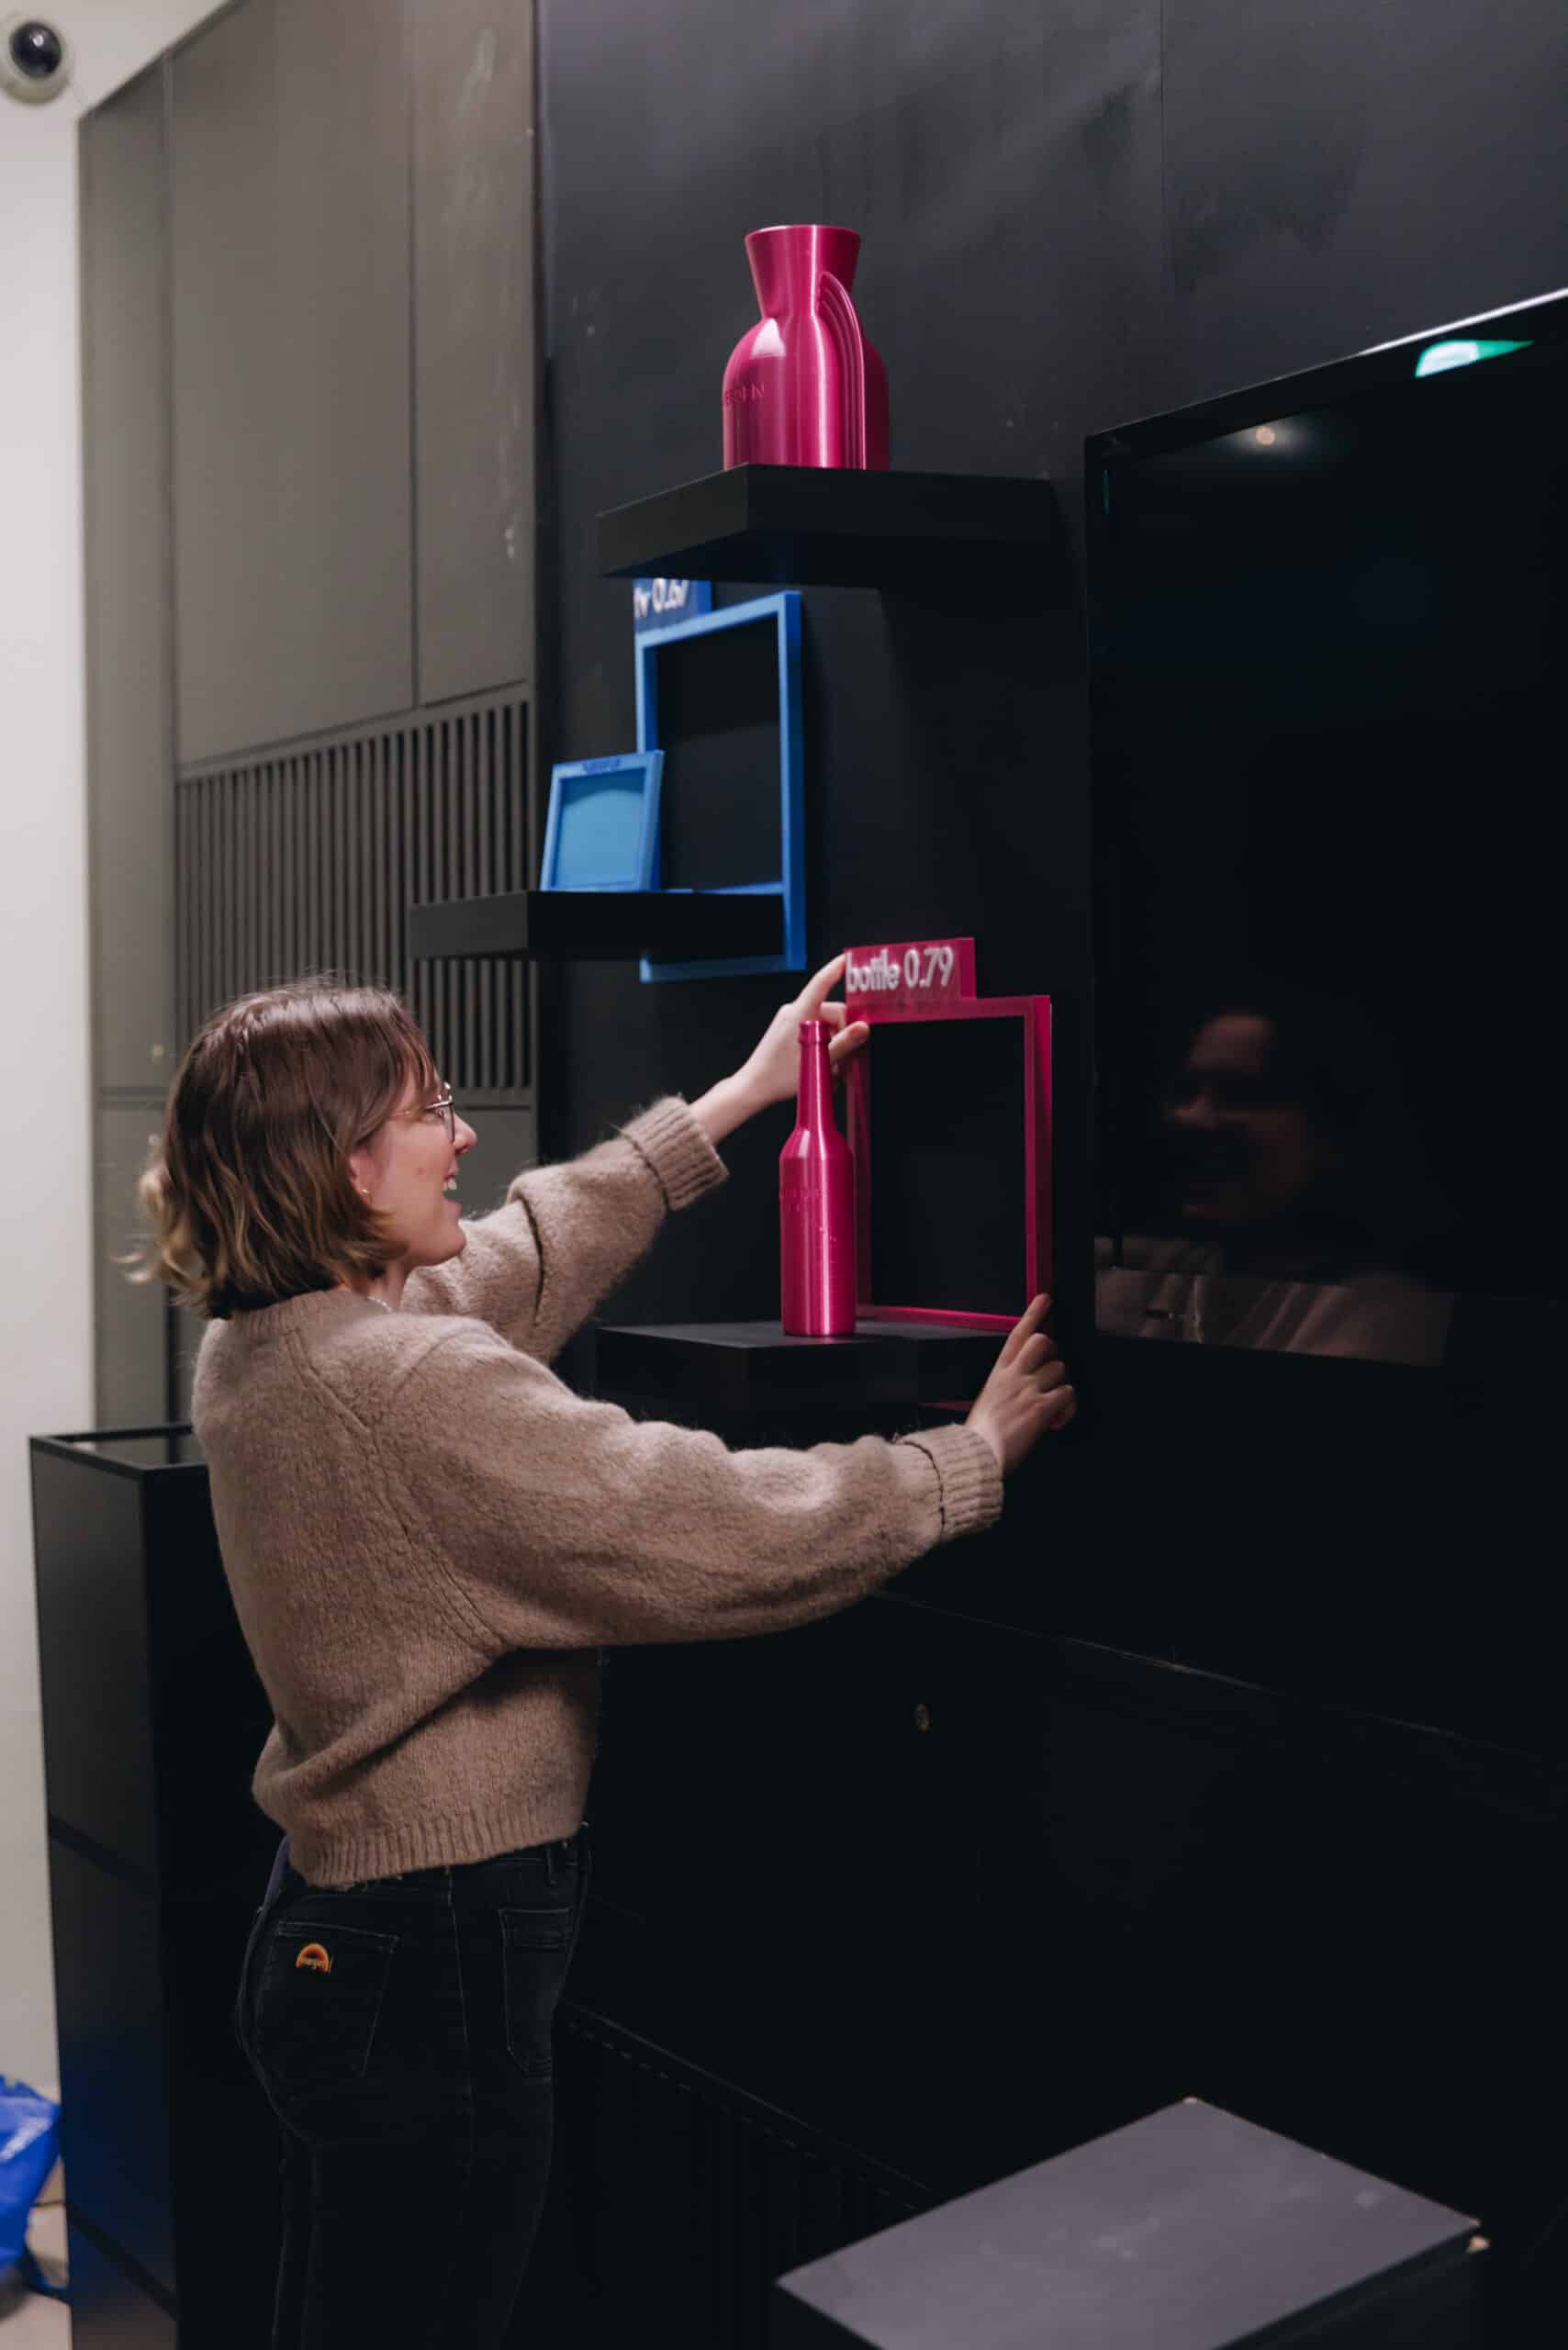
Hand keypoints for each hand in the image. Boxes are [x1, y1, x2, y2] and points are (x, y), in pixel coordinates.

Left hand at [689, 954, 870, 1145]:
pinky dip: (823, 1047)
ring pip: (826, 1026)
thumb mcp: (819, 1061)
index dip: (836, 969)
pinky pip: (815, 1032)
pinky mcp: (790, 1031)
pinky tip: (823, 1066)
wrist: (755, 1086)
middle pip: (833, 1014)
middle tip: (845, 1059)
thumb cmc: (779, 1076)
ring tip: (831, 1069)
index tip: (848, 960)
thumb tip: (863, 1028)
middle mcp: (795, 1012)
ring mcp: (791, 1021)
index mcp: (800, 1013)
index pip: (821, 983)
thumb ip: (843, 1043)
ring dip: (834, 1047)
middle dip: (843, 1035)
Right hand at [966, 1295, 1075, 1473]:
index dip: (1033, 1314)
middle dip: (1054, 1353)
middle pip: (1044, 1342)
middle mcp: (1013, 1376)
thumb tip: (1024, 1391)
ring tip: (1052, 1407)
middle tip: (1051, 1372)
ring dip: (1061, 1386)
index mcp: (997, 1374)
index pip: (1017, 1335)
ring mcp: (1027, 1390)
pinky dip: (1068, 1408)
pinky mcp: (1040, 1408)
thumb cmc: (979, 1435)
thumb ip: (1006, 1390)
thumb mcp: (986, 1402)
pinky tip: (1057, 1421)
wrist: (975, 1453)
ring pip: (1060, 1369)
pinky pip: (1067, 1394)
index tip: (1045, 1299)